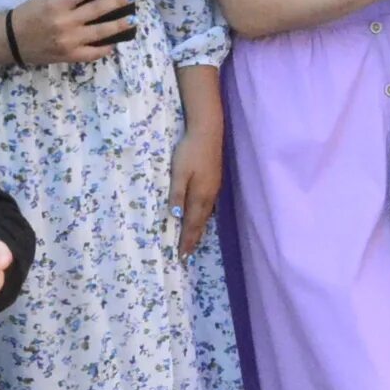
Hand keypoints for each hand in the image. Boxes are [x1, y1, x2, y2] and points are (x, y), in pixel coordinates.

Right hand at [9, 0, 134, 63]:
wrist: (12, 39)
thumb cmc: (29, 14)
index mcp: (58, 3)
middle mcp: (65, 22)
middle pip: (98, 9)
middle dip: (118, 1)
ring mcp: (69, 41)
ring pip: (100, 32)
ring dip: (119, 25)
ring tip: (132, 19)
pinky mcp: (69, 56)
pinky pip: (92, 53)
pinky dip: (105, 48)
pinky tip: (114, 42)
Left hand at [169, 119, 221, 257]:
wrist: (208, 132)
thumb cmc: (190, 151)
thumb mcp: (179, 172)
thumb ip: (177, 194)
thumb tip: (175, 216)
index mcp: (199, 196)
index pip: (191, 224)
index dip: (186, 240)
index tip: (182, 257)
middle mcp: (209, 196)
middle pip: (200, 223)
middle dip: (193, 240)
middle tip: (187, 256)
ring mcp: (213, 189)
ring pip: (206, 216)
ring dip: (199, 230)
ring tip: (194, 242)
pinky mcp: (214, 182)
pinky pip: (209, 207)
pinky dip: (203, 218)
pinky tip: (202, 218)